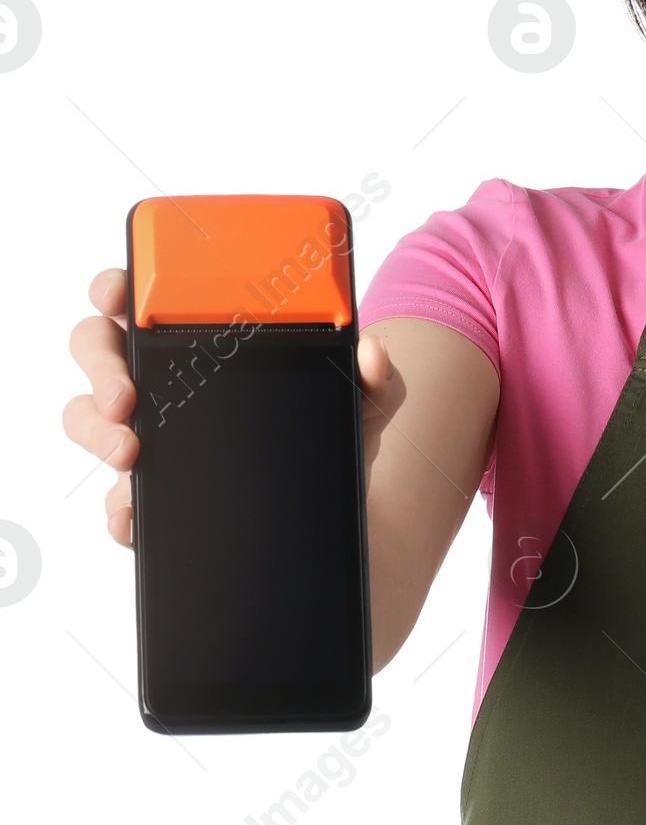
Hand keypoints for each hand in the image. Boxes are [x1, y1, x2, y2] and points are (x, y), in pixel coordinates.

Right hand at [63, 270, 401, 543]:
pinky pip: (120, 502)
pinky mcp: (160, 501)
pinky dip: (119, 509)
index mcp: (205, 345)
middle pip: (101, 352)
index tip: (117, 293)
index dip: (118, 287)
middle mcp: (167, 385)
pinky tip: (132, 516)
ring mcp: (155, 440)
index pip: (144, 299)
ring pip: (92, 420)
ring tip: (130, 449)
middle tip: (127, 392)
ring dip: (96, 428)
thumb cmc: (343, 452)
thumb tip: (369, 352)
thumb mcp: (365, 406)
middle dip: (100, 362)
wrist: (357, 536)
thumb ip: (373, 375)